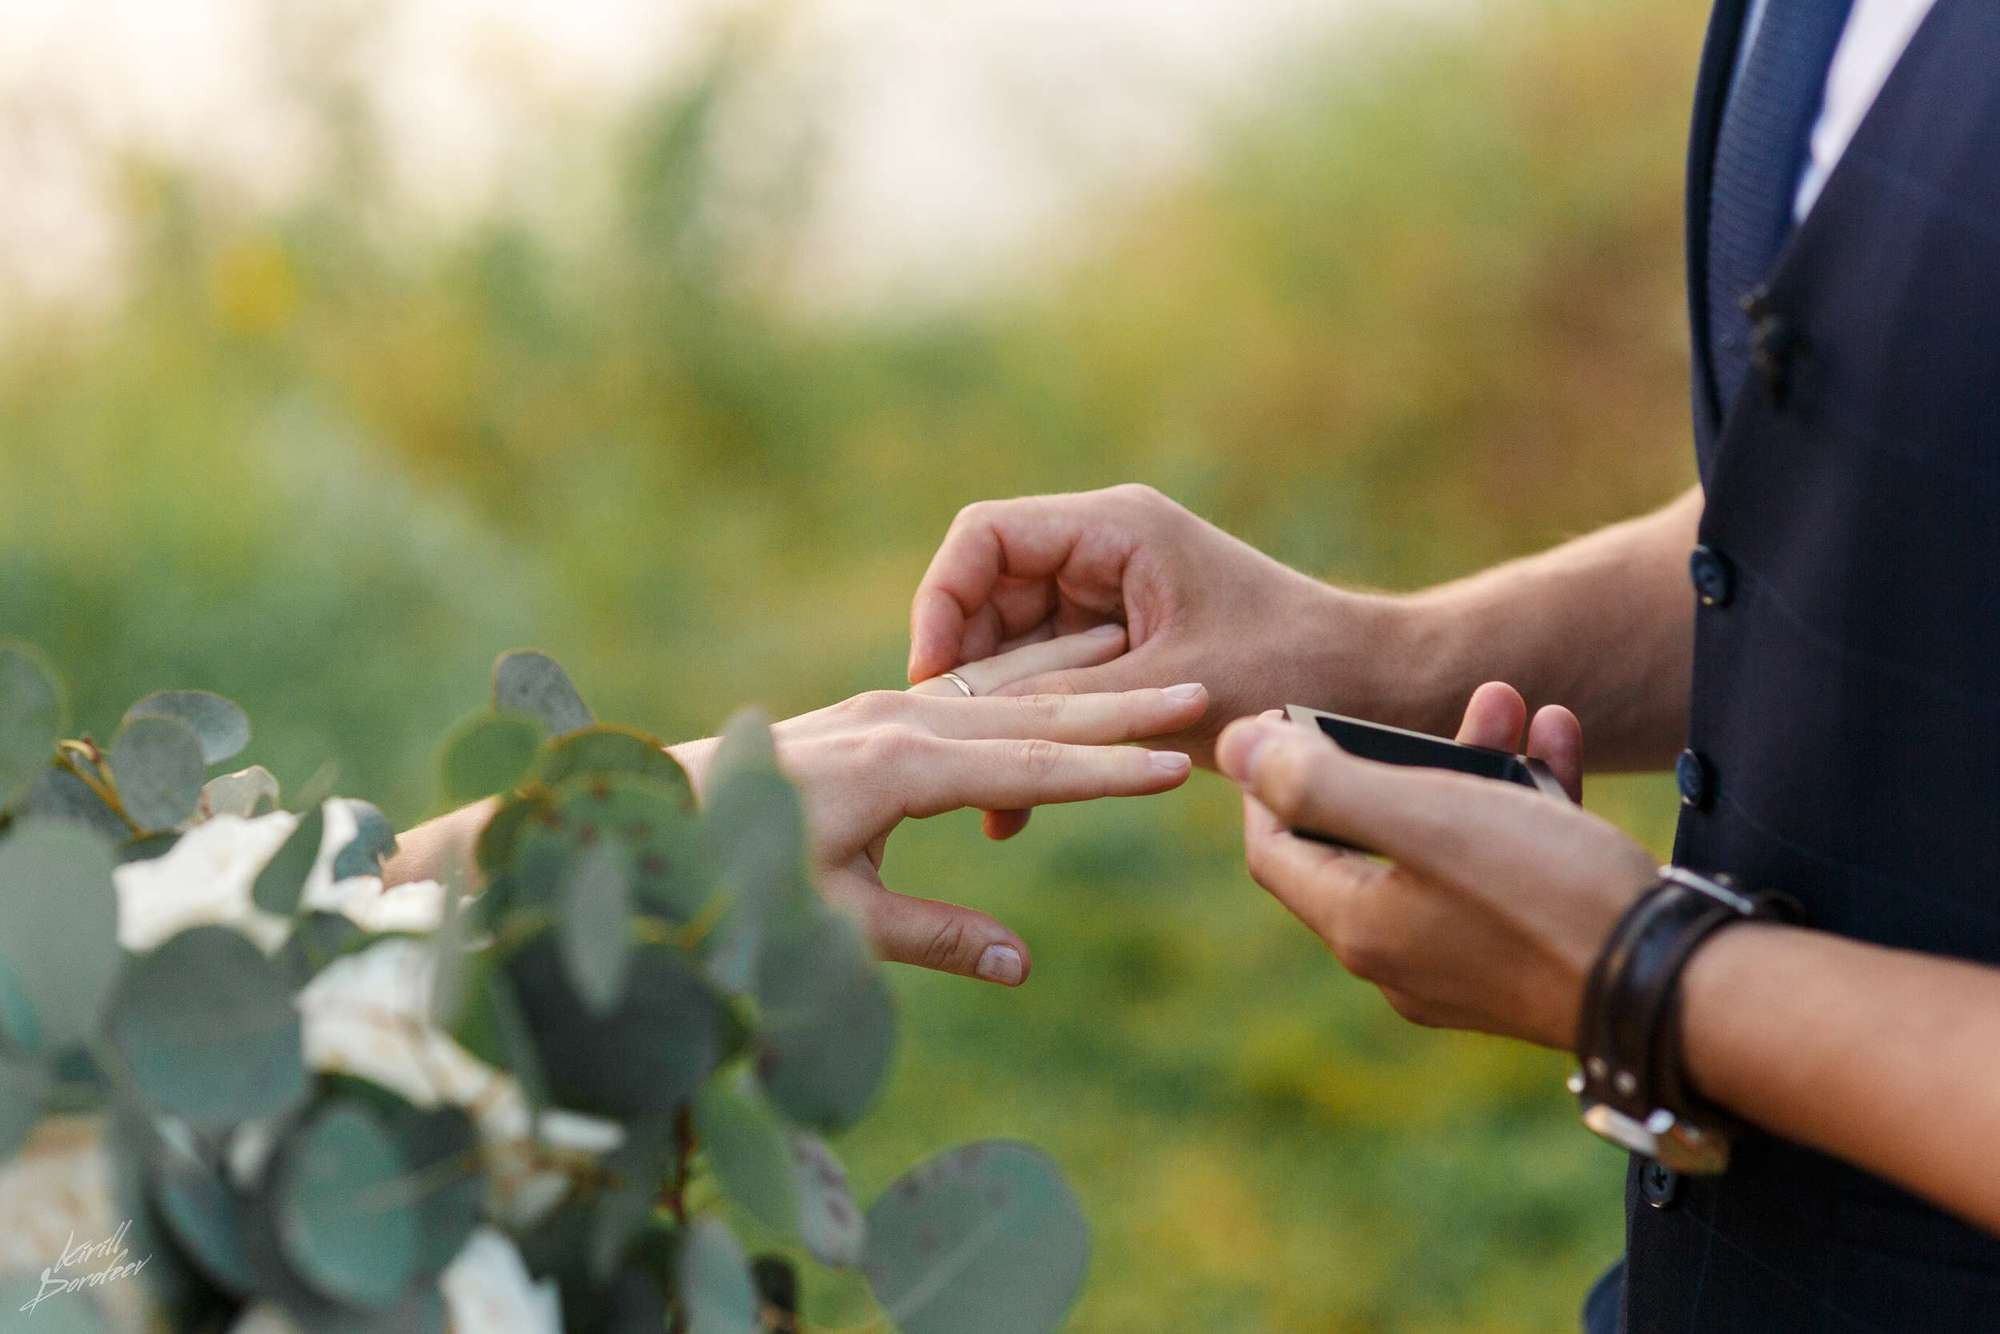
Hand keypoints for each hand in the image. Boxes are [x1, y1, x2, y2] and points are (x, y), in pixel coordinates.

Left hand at [676, 630, 1208, 985]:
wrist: (664, 812)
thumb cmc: (739, 874)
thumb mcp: (832, 919)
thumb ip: (929, 937)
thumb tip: (1022, 964)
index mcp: (898, 768)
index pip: (1026, 768)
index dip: (1104, 773)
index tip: (1176, 767)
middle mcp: (901, 721)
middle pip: (1034, 712)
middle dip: (1121, 705)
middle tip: (1202, 691)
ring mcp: (890, 706)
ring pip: (1010, 691)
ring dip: (1087, 680)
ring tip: (1159, 663)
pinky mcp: (881, 709)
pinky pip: (977, 690)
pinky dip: (1038, 678)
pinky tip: (1076, 666)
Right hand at [908, 484, 1393, 766]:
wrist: (1377, 688)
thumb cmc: (1292, 671)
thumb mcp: (1167, 694)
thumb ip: (1063, 701)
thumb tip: (964, 724)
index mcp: (1114, 528)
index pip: (984, 538)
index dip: (941, 603)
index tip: (933, 680)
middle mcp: (1104, 549)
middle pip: (987, 595)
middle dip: (964, 676)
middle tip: (950, 752)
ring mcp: (1111, 596)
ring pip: (1014, 648)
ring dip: (997, 718)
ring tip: (990, 803)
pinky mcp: (1124, 644)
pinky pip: (1052, 680)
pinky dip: (1034, 733)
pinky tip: (1019, 806)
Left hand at [1217, 682, 1655, 1048]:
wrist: (1680, 988)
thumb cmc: (1541, 895)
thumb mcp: (1417, 817)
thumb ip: (1315, 779)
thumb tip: (1232, 746)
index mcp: (1357, 925)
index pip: (1275, 846)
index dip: (1270, 778)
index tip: (1293, 715)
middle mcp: (1401, 956)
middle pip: (1365, 838)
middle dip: (1393, 753)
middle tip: (1424, 694)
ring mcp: (1469, 964)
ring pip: (1446, 842)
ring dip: (1469, 764)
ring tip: (1507, 698)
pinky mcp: (1535, 956)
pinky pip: (1508, 866)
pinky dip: (1524, 800)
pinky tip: (1556, 736)